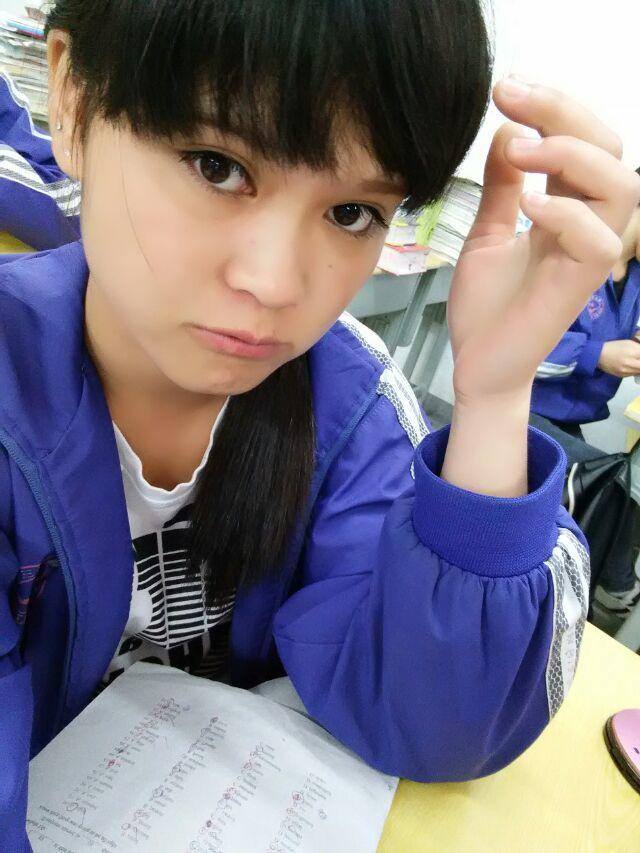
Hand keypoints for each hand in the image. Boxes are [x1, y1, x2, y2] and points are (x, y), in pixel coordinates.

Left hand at [441, 78, 639, 496]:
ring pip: (621, 185)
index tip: (504, 91)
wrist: (478, 364)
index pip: (581, 142)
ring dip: (572, 155)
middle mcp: (586, 224)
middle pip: (608, 149)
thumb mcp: (487, 233)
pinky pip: (598, 238)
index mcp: (565, 208)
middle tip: (510, 96)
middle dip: (563, 112)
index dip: (551, 108)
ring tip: (523, 152)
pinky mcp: (581, 284)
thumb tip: (510, 132)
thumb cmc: (486, 307)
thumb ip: (501, 187)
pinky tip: (527, 206)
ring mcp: (587, 254)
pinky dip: (565, 212)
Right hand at [597, 339, 639, 376]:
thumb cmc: (614, 347)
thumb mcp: (629, 343)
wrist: (598, 355)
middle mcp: (631, 363)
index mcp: (634, 352)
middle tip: (638, 360)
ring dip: (639, 367)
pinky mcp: (622, 376)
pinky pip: (633, 374)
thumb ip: (639, 349)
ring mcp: (626, 371)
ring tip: (635, 362)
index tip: (639, 356)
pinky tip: (631, 366)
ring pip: (639, 372)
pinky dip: (635, 370)